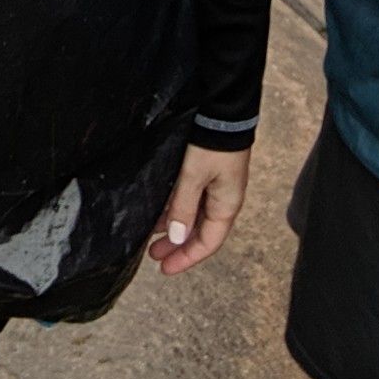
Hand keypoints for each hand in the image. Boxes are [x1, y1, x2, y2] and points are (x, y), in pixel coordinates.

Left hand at [150, 144, 248, 275]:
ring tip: (152, 238)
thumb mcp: (194, 176)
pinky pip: (192, 200)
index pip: (208, 243)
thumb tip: (178, 237)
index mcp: (226, 205)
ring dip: (174, 228)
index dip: (186, 258)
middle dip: (178, 247)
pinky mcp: (208, 173)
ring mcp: (216, 186)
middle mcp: (223, 199)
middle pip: (200, 232)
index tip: (165, 269)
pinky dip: (176, 210)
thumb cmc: (213, 142)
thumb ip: (184, 206)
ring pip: (194, 217)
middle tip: (155, 256)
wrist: (223, 109)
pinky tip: (161, 212)